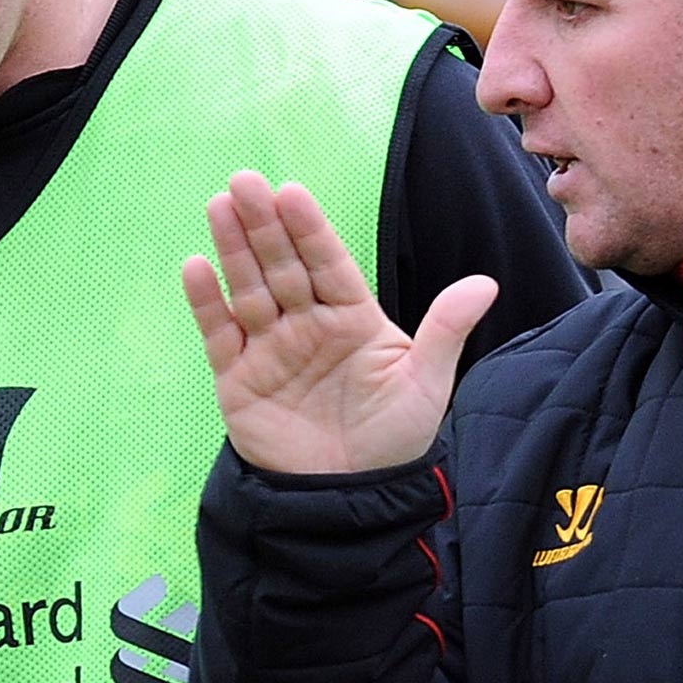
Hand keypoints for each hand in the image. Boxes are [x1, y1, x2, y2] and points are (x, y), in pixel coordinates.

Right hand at [183, 171, 497, 473]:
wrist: (351, 501)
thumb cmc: (393, 440)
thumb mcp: (426, 384)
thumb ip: (446, 330)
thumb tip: (486, 283)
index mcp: (353, 317)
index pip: (328, 262)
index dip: (309, 229)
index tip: (291, 192)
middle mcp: (308, 325)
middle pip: (283, 265)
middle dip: (264, 224)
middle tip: (245, 181)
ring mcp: (270, 349)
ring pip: (249, 290)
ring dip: (233, 249)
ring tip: (219, 206)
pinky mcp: (239, 380)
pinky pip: (220, 335)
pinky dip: (208, 303)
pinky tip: (197, 267)